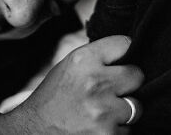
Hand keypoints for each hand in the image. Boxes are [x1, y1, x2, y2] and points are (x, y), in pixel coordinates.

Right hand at [0, 35, 143, 133]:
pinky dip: (116, 131)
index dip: (125, 53)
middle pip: (137, 74)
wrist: (34, 132)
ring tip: (102, 112)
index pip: (125, 44)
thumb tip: (128, 51)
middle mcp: (94, 82)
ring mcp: (103, 111)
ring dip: (123, 111)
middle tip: (113, 90)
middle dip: (128, 83)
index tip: (121, 60)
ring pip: (136, 106)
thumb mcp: (69, 66)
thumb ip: (96, 57)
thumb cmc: (53, 98)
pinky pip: (128, 130)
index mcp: (83, 60)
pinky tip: (97, 127)